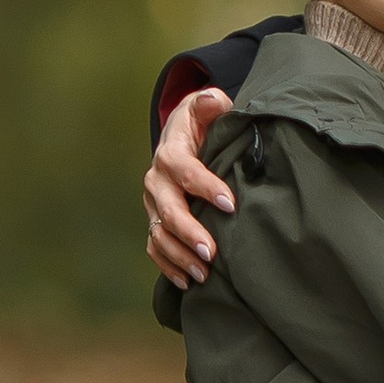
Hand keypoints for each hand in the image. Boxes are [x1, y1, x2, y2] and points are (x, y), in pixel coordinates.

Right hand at [145, 85, 233, 287]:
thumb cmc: (203, 124)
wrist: (183, 137)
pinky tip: (188, 282)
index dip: (205, 186)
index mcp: (171, 153)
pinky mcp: (155, 222)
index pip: (184, 170)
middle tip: (213, 252)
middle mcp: (157, 181)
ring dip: (180, 256)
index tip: (230, 204)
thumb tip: (214, 100)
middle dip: (189, 232)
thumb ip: (212, 104)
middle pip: (168, 210)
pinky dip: (168, 266)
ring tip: (205, 273)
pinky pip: (155, 248)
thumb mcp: (207, 107)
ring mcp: (154, 205)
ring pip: (159, 234)